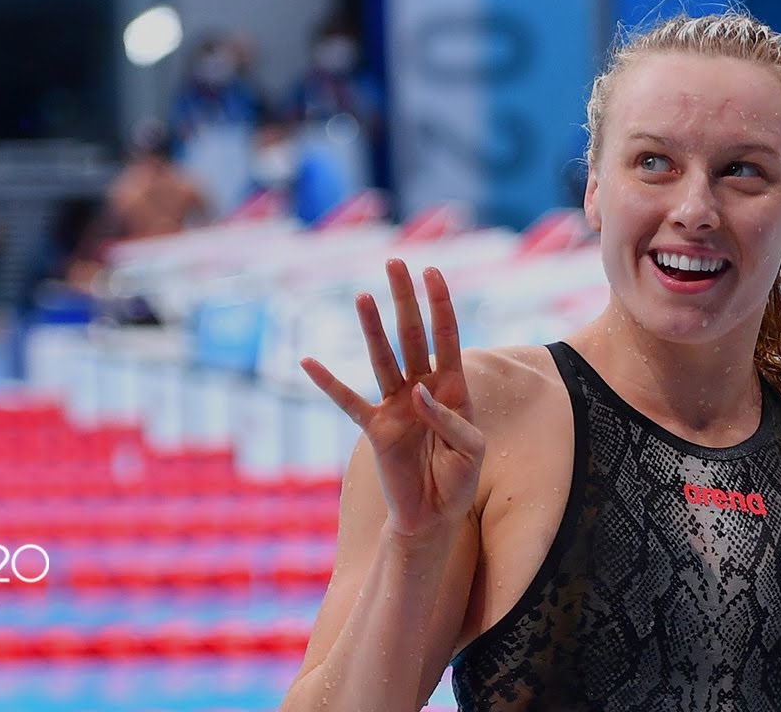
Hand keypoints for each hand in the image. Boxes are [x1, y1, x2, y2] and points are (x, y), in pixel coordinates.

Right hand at [300, 259, 484, 540]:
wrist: (433, 517)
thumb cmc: (458, 481)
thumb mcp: (472, 452)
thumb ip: (452, 421)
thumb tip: (417, 392)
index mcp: (452, 389)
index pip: (446, 338)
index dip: (440, 305)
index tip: (432, 272)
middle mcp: (422, 389)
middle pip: (413, 336)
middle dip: (406, 300)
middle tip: (395, 263)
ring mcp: (396, 406)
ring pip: (383, 359)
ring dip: (373, 328)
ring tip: (364, 296)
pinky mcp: (375, 429)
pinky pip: (348, 402)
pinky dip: (329, 383)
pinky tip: (309, 362)